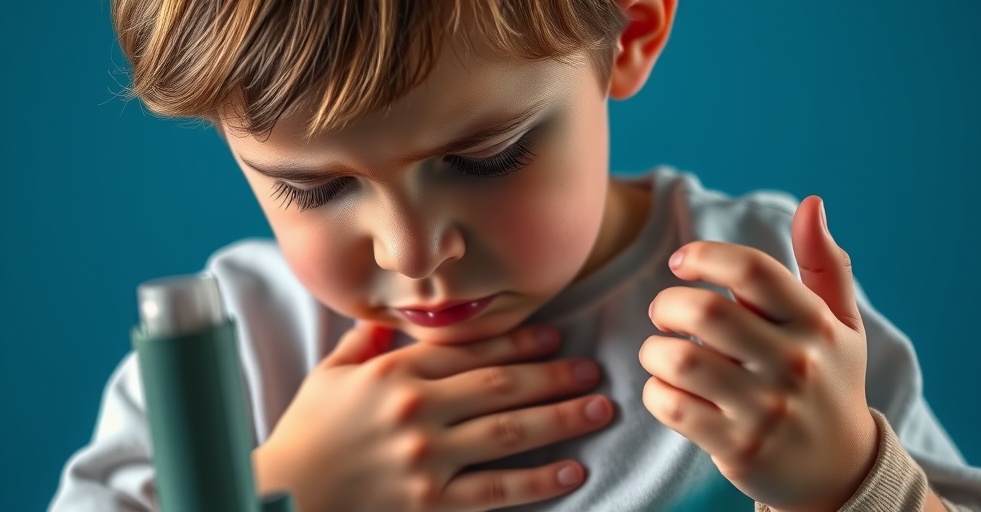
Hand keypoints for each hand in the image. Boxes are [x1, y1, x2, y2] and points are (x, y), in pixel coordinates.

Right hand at [253, 322, 613, 511]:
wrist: (282, 498)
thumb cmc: (305, 435)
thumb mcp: (328, 376)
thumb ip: (364, 343)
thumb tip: (391, 319)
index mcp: (394, 372)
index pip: (471, 349)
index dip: (518, 341)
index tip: (555, 336)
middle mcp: (417, 409)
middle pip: (502, 385)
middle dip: (554, 375)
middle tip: (594, 370)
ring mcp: (427, 458)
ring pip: (510, 432)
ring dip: (562, 418)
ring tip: (600, 409)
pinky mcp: (432, 503)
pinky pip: (496, 490)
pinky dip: (538, 480)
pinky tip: (572, 471)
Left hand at [640, 196, 878, 511]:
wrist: (841, 472)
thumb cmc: (829, 382)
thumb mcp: (842, 323)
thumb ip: (825, 263)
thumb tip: (811, 202)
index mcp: (815, 324)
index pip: (753, 271)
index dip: (706, 256)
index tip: (682, 262)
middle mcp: (794, 364)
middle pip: (704, 312)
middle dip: (667, 304)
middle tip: (665, 314)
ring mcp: (765, 410)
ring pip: (679, 360)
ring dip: (654, 350)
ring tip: (662, 352)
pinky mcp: (738, 448)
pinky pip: (672, 407)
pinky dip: (655, 392)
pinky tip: (667, 388)